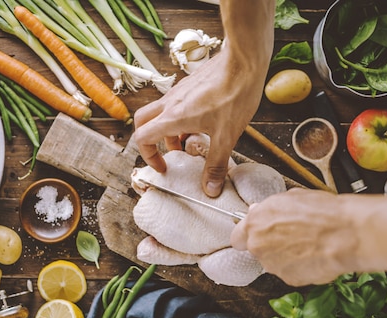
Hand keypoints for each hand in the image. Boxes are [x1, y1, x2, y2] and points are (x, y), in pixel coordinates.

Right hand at [130, 46, 267, 196]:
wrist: (244, 59)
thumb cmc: (235, 93)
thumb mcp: (226, 136)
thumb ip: (215, 164)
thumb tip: (209, 189)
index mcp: (173, 117)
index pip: (143, 138)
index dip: (149, 157)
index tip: (164, 168)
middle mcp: (170, 103)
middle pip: (143, 122)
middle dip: (150, 141)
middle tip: (169, 155)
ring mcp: (179, 91)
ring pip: (160, 113)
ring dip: (168, 130)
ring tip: (190, 142)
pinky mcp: (190, 85)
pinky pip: (175, 104)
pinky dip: (180, 118)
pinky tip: (203, 123)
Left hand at [231, 187, 386, 285]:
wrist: (347, 234)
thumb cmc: (324, 212)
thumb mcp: (292, 197)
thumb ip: (269, 208)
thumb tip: (260, 211)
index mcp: (256, 222)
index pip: (237, 237)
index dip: (248, 236)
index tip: (256, 235)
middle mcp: (259, 245)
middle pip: (257, 250)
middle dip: (270, 245)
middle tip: (291, 237)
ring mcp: (273, 264)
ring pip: (274, 262)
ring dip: (285, 256)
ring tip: (308, 244)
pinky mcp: (289, 279)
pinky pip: (290, 272)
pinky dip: (299, 266)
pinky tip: (314, 255)